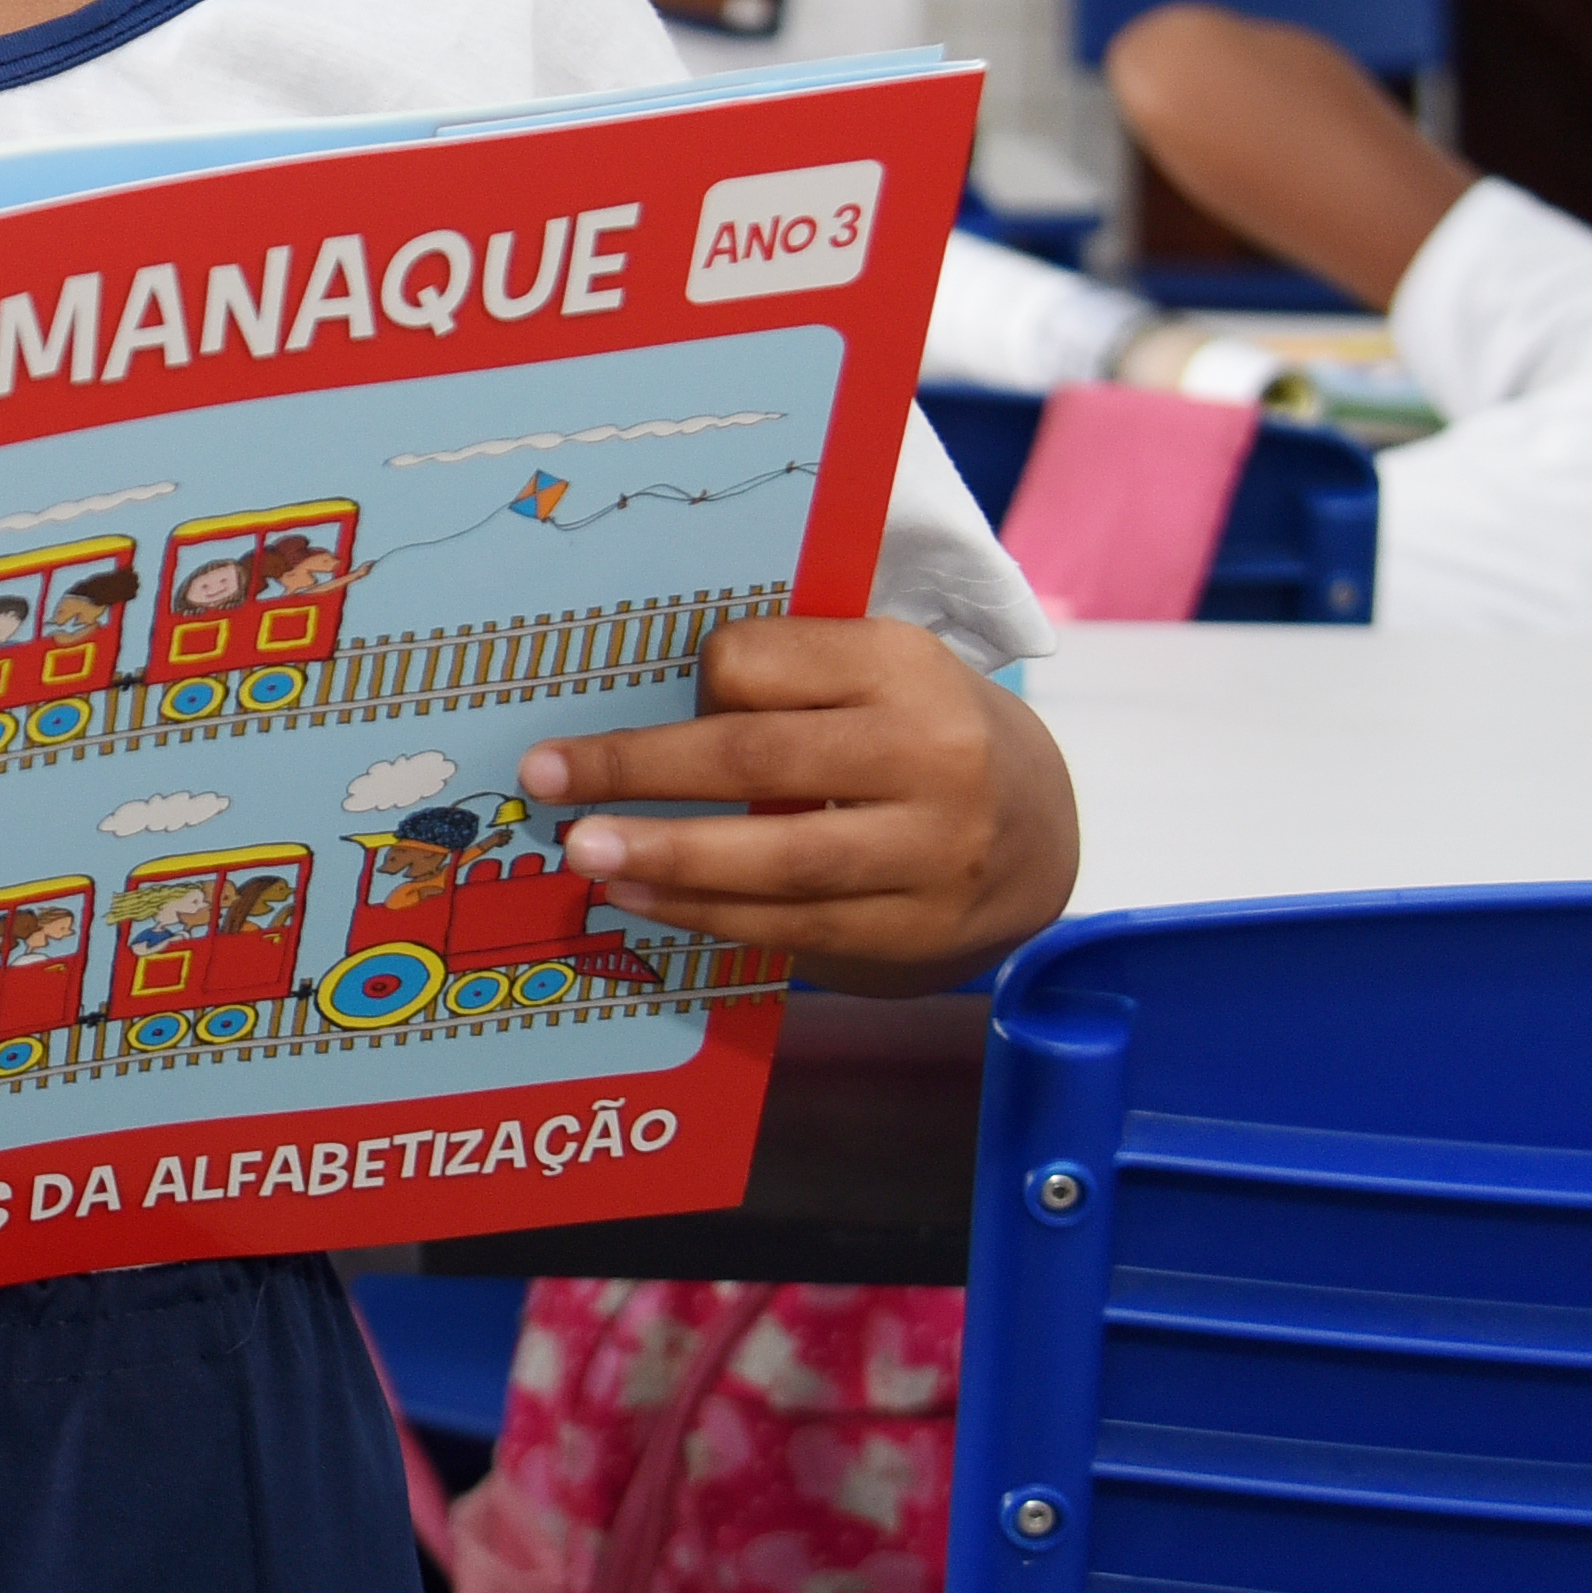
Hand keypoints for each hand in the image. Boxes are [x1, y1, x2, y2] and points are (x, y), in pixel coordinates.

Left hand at [519, 615, 1076, 989]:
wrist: (1045, 833)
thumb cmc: (921, 732)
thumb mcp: (879, 674)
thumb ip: (791, 678)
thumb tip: (639, 699)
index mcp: (906, 663)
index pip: (768, 660)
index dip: (698, 675)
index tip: (635, 691)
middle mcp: (931, 754)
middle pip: (758, 760)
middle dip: (639, 770)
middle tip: (546, 776)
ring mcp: (934, 853)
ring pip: (777, 859)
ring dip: (665, 856)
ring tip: (583, 852)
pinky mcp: (919, 932)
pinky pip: (794, 924)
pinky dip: (707, 913)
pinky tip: (641, 900)